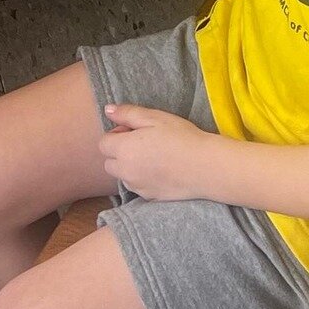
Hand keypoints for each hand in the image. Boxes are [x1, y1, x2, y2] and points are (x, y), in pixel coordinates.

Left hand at [99, 104, 216, 201]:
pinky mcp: (149, 198)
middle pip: (109, 162)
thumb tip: (107, 110)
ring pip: (123, 176)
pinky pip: (137, 187)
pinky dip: (141, 178)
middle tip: (142, 142)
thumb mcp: (154, 117)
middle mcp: (126, 172)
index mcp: (124, 149)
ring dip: (129, 166)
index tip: (133, 130)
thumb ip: (127, 113)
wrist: (205, 167)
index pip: (103, 144)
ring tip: (153, 156)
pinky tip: (160, 170)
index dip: (116, 134)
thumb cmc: (180, 137)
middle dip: (119, 152)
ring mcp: (137, 187)